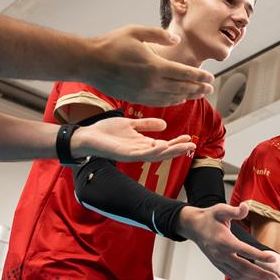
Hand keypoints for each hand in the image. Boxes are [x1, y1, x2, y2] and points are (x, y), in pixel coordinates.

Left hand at [70, 117, 193, 161]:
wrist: (87, 136)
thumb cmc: (105, 131)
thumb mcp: (130, 124)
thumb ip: (146, 124)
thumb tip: (164, 125)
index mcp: (142, 143)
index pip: (164, 144)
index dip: (177, 142)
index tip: (189, 138)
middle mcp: (140, 150)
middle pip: (164, 152)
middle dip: (178, 149)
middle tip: (192, 145)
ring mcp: (133, 154)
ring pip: (156, 155)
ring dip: (171, 152)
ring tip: (184, 148)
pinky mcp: (125, 155)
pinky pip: (142, 154)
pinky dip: (154, 151)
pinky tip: (163, 146)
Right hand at [85, 26, 214, 105]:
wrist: (88, 62)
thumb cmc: (111, 44)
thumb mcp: (135, 31)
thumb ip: (158, 34)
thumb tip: (176, 40)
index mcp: (155, 66)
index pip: (185, 73)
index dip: (200, 76)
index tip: (211, 78)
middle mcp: (152, 82)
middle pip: (182, 87)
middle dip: (198, 88)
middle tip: (210, 88)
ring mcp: (144, 93)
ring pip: (172, 97)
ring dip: (188, 96)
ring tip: (199, 94)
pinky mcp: (136, 98)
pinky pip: (160, 102)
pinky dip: (172, 101)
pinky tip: (179, 99)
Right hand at [177, 202, 277, 279]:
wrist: (193, 227)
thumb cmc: (209, 218)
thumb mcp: (220, 210)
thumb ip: (234, 211)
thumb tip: (245, 207)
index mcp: (224, 241)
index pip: (245, 250)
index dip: (260, 256)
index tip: (273, 259)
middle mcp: (221, 254)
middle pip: (243, 267)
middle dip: (260, 274)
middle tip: (274, 278)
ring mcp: (219, 261)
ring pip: (238, 274)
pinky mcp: (218, 265)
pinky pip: (232, 275)